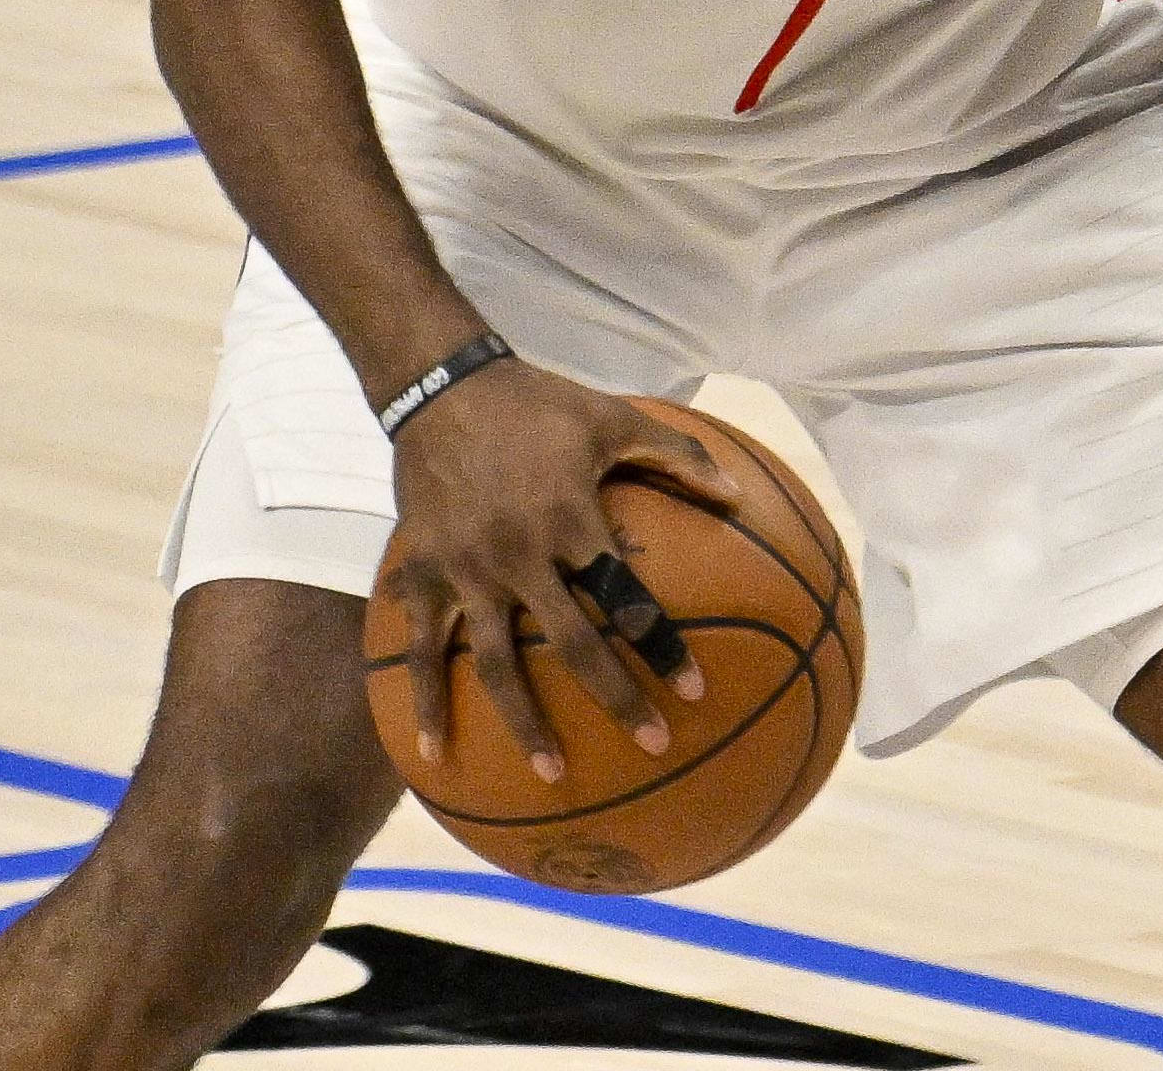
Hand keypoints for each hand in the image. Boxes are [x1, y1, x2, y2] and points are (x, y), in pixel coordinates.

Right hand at [377, 359, 739, 785]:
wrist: (441, 388)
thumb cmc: (540, 406)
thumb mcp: (616, 419)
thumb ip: (680, 458)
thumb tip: (741, 496)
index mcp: (573, 522)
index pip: (626, 598)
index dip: (661, 647)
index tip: (695, 692)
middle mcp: (521, 556)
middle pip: (572, 644)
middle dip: (615, 698)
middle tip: (652, 745)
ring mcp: (467, 572)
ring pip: (497, 663)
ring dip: (525, 723)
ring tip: (553, 774)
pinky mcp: (422, 576)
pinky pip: (421, 649)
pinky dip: (424, 702)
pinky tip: (433, 752)